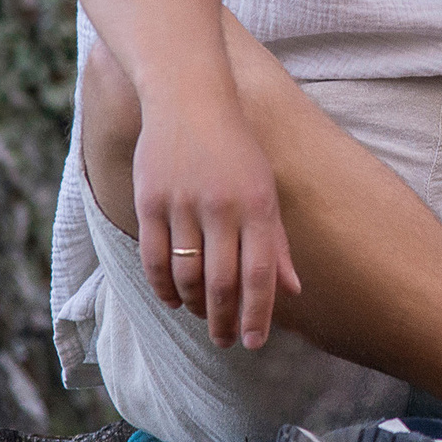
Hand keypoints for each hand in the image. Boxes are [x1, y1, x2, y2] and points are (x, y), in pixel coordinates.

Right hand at [131, 101, 300, 348]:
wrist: (188, 98)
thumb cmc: (236, 149)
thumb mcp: (265, 190)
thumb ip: (276, 242)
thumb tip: (292, 290)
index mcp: (258, 205)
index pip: (259, 274)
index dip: (258, 314)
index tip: (255, 343)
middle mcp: (222, 207)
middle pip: (221, 283)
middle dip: (225, 321)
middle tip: (227, 342)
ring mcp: (182, 204)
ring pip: (185, 275)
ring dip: (194, 305)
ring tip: (203, 317)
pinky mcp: (149, 201)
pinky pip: (154, 257)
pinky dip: (163, 286)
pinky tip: (172, 299)